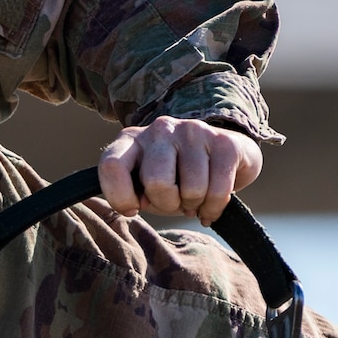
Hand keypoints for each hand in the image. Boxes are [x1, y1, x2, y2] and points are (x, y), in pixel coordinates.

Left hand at [98, 116, 261, 227]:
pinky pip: (217, 191)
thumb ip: (131, 193)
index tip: (133, 208)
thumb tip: (137, 203)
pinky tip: (210, 204)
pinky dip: (213, 208)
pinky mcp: (225, 142)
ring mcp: (193, 131)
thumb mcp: (142, 186)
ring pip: (191, 189)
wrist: (220, 159)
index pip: (112, 166)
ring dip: (193, 205)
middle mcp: (160, 129)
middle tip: (174, 202)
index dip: (120, 197)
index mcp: (130, 139)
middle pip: (157, 182)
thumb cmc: (172, 179)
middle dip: (167, 204)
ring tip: (193, 198)